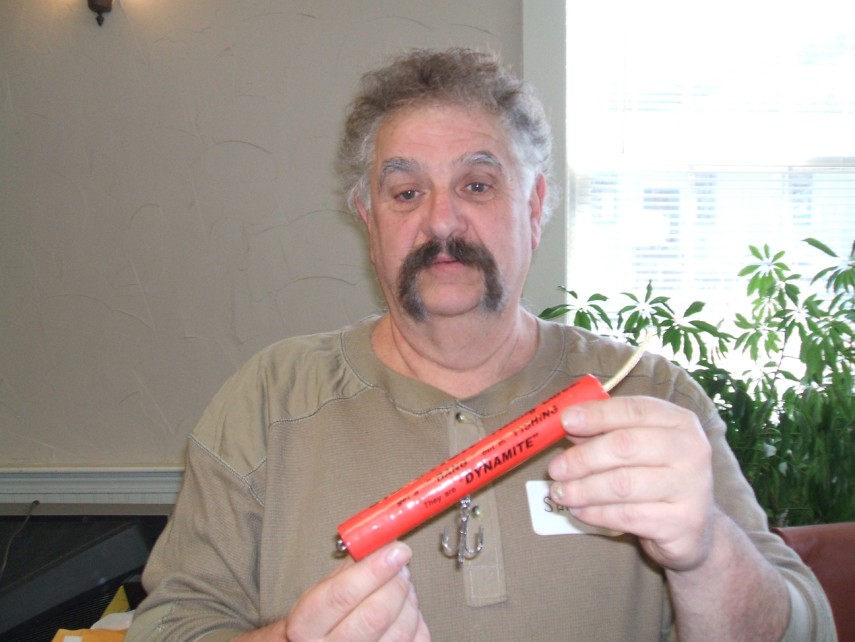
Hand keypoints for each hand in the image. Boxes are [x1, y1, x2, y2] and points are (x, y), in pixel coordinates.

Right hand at [234, 542, 429, 641]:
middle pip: (374, 616)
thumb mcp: (320, 593)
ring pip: (399, 632)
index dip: (374, 569)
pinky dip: (417, 621)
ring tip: (403, 585)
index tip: (396, 550)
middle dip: (396, 584)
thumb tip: (380, 542)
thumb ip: (348, 569)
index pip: (342, 595)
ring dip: (409, 600)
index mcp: (306, 625)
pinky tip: (406, 609)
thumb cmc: (320, 621)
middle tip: (401, 565)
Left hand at [547, 396, 714, 571]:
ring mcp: (691, 488)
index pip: (633, 410)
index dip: (596, 414)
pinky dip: (596, 513)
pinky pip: (627, 516)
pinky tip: (579, 510)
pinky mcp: (682, 523)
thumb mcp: (637, 447)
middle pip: (625, 446)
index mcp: (679, 421)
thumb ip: (604, 433)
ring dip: (583, 489)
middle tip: (555, 468)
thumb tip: (565, 424)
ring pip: (622, 484)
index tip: (564, 421)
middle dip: (582, 457)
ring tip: (560, 492)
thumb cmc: (656, 476)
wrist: (693, 528)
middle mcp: (691, 450)